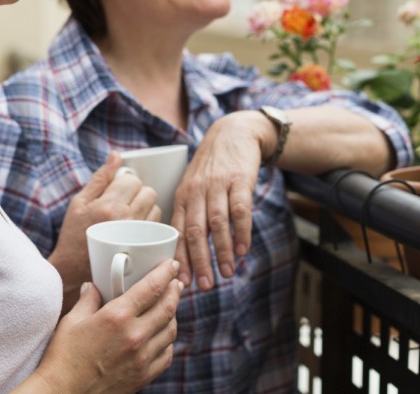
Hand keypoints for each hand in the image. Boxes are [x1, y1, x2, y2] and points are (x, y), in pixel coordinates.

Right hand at [23, 259, 182, 392]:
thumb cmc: (63, 357)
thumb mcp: (72, 321)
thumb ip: (88, 300)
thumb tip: (93, 286)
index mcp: (118, 316)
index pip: (152, 287)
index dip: (166, 272)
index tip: (171, 264)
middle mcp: (135, 335)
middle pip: (168, 306)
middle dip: (175, 290)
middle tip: (176, 281)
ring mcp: (142, 358)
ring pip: (171, 330)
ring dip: (173, 315)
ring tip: (170, 306)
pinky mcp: (143, 376)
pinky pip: (167, 354)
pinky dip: (168, 341)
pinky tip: (163, 335)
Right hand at [48, 152, 159, 301]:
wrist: (72, 271)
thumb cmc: (74, 234)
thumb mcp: (79, 202)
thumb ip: (100, 177)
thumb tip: (116, 156)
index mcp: (108, 206)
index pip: (133, 180)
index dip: (126, 183)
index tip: (117, 192)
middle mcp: (125, 220)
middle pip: (149, 192)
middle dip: (138, 194)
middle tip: (124, 203)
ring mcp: (136, 236)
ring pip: (156, 208)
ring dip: (146, 208)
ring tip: (129, 217)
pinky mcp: (143, 249)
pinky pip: (158, 227)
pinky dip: (150, 224)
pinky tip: (137, 229)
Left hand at [170, 112, 267, 290]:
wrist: (234, 132)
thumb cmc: (212, 168)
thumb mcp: (194, 185)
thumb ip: (190, 213)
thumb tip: (185, 253)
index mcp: (183, 196)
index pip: (177, 231)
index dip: (179, 258)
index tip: (182, 281)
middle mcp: (197, 191)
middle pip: (194, 230)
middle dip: (198, 261)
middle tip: (204, 286)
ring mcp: (218, 185)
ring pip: (217, 223)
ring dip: (222, 251)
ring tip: (227, 273)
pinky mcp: (240, 179)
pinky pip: (240, 210)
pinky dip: (241, 232)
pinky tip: (243, 250)